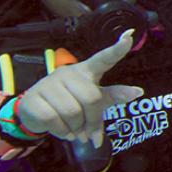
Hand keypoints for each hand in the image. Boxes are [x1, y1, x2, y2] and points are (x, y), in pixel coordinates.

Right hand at [14, 30, 143, 144]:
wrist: (35, 112)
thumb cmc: (69, 103)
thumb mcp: (92, 100)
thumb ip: (112, 97)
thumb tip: (138, 92)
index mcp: (86, 71)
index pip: (102, 59)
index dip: (116, 50)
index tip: (129, 36)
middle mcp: (68, 73)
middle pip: (91, 98)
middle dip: (92, 121)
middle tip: (88, 134)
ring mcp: (49, 83)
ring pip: (72, 112)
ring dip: (76, 129)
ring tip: (74, 131)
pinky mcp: (33, 97)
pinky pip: (53, 119)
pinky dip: (60, 131)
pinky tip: (61, 130)